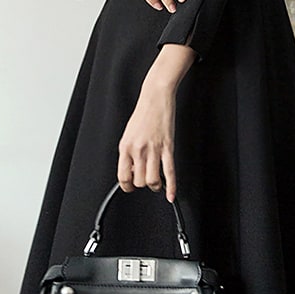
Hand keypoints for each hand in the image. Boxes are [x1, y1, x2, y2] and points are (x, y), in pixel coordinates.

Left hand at [118, 82, 177, 199]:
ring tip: (156, 183)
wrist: (155, 98)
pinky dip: (171, 187)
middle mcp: (138, 150)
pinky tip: (171, 195)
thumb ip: (129, 153)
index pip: (123, 176)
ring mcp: (153, 149)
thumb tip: (133, 170)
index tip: (131, 186)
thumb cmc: (142, 115)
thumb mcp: (128, 134)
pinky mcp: (168, 147)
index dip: (127, 185)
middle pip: (139, 181)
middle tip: (146, 179)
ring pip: (152, 181)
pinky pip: (169, 172)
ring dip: (155, 186)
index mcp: (125, 147)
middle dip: (142, 183)